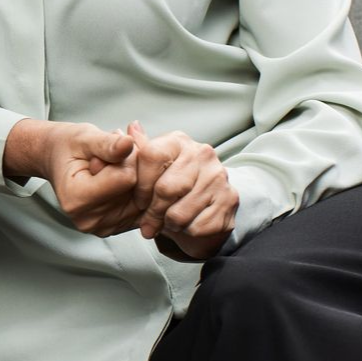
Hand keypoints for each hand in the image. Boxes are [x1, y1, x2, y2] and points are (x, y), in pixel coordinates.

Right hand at [4, 118, 139, 236]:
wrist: (57, 159)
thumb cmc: (68, 147)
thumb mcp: (84, 138)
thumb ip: (107, 143)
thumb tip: (128, 143)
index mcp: (76, 198)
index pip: (127, 178)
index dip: (126, 157)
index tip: (111, 147)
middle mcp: (88, 219)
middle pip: (137, 191)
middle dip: (135, 167)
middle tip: (116, 151)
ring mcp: (102, 227)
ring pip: (144, 200)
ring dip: (139, 177)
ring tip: (116, 163)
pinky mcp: (114, 229)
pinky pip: (142, 209)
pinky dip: (138, 190)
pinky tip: (122, 178)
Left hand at [127, 121, 237, 259]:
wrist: (207, 204)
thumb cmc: (172, 184)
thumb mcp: (151, 168)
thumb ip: (138, 152)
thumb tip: (131, 128)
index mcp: (179, 141)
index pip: (151, 156)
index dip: (140, 185)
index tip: (138, 201)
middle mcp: (202, 154)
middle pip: (166, 189)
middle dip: (152, 211)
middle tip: (147, 223)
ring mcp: (219, 177)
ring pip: (179, 213)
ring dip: (168, 224)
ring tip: (167, 223)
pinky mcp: (230, 201)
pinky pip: (197, 226)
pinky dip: (186, 232)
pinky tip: (186, 225)